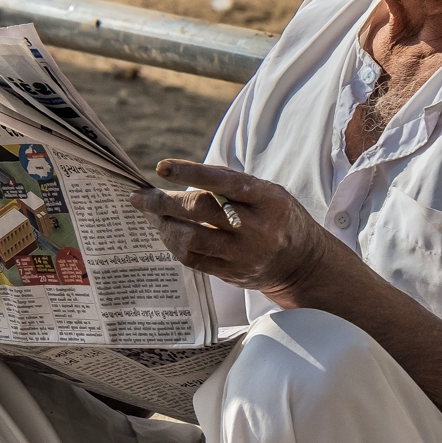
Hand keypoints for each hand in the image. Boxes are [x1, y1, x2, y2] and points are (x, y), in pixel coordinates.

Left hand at [129, 160, 339, 305]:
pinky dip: (174, 244)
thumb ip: (230, 182)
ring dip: (164, 226)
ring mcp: (244, 255)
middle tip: (139, 198)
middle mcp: (257, 228)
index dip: (190, 172)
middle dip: (163, 203)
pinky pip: (193, 259)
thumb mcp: (267, 192)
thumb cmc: (277, 216)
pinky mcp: (232, 274)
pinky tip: (167, 233)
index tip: (161, 167)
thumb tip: (181, 173)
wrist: (302, 263)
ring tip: (152, 216)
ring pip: (191, 239)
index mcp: (268, 200)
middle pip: (200, 211)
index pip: (223, 183)